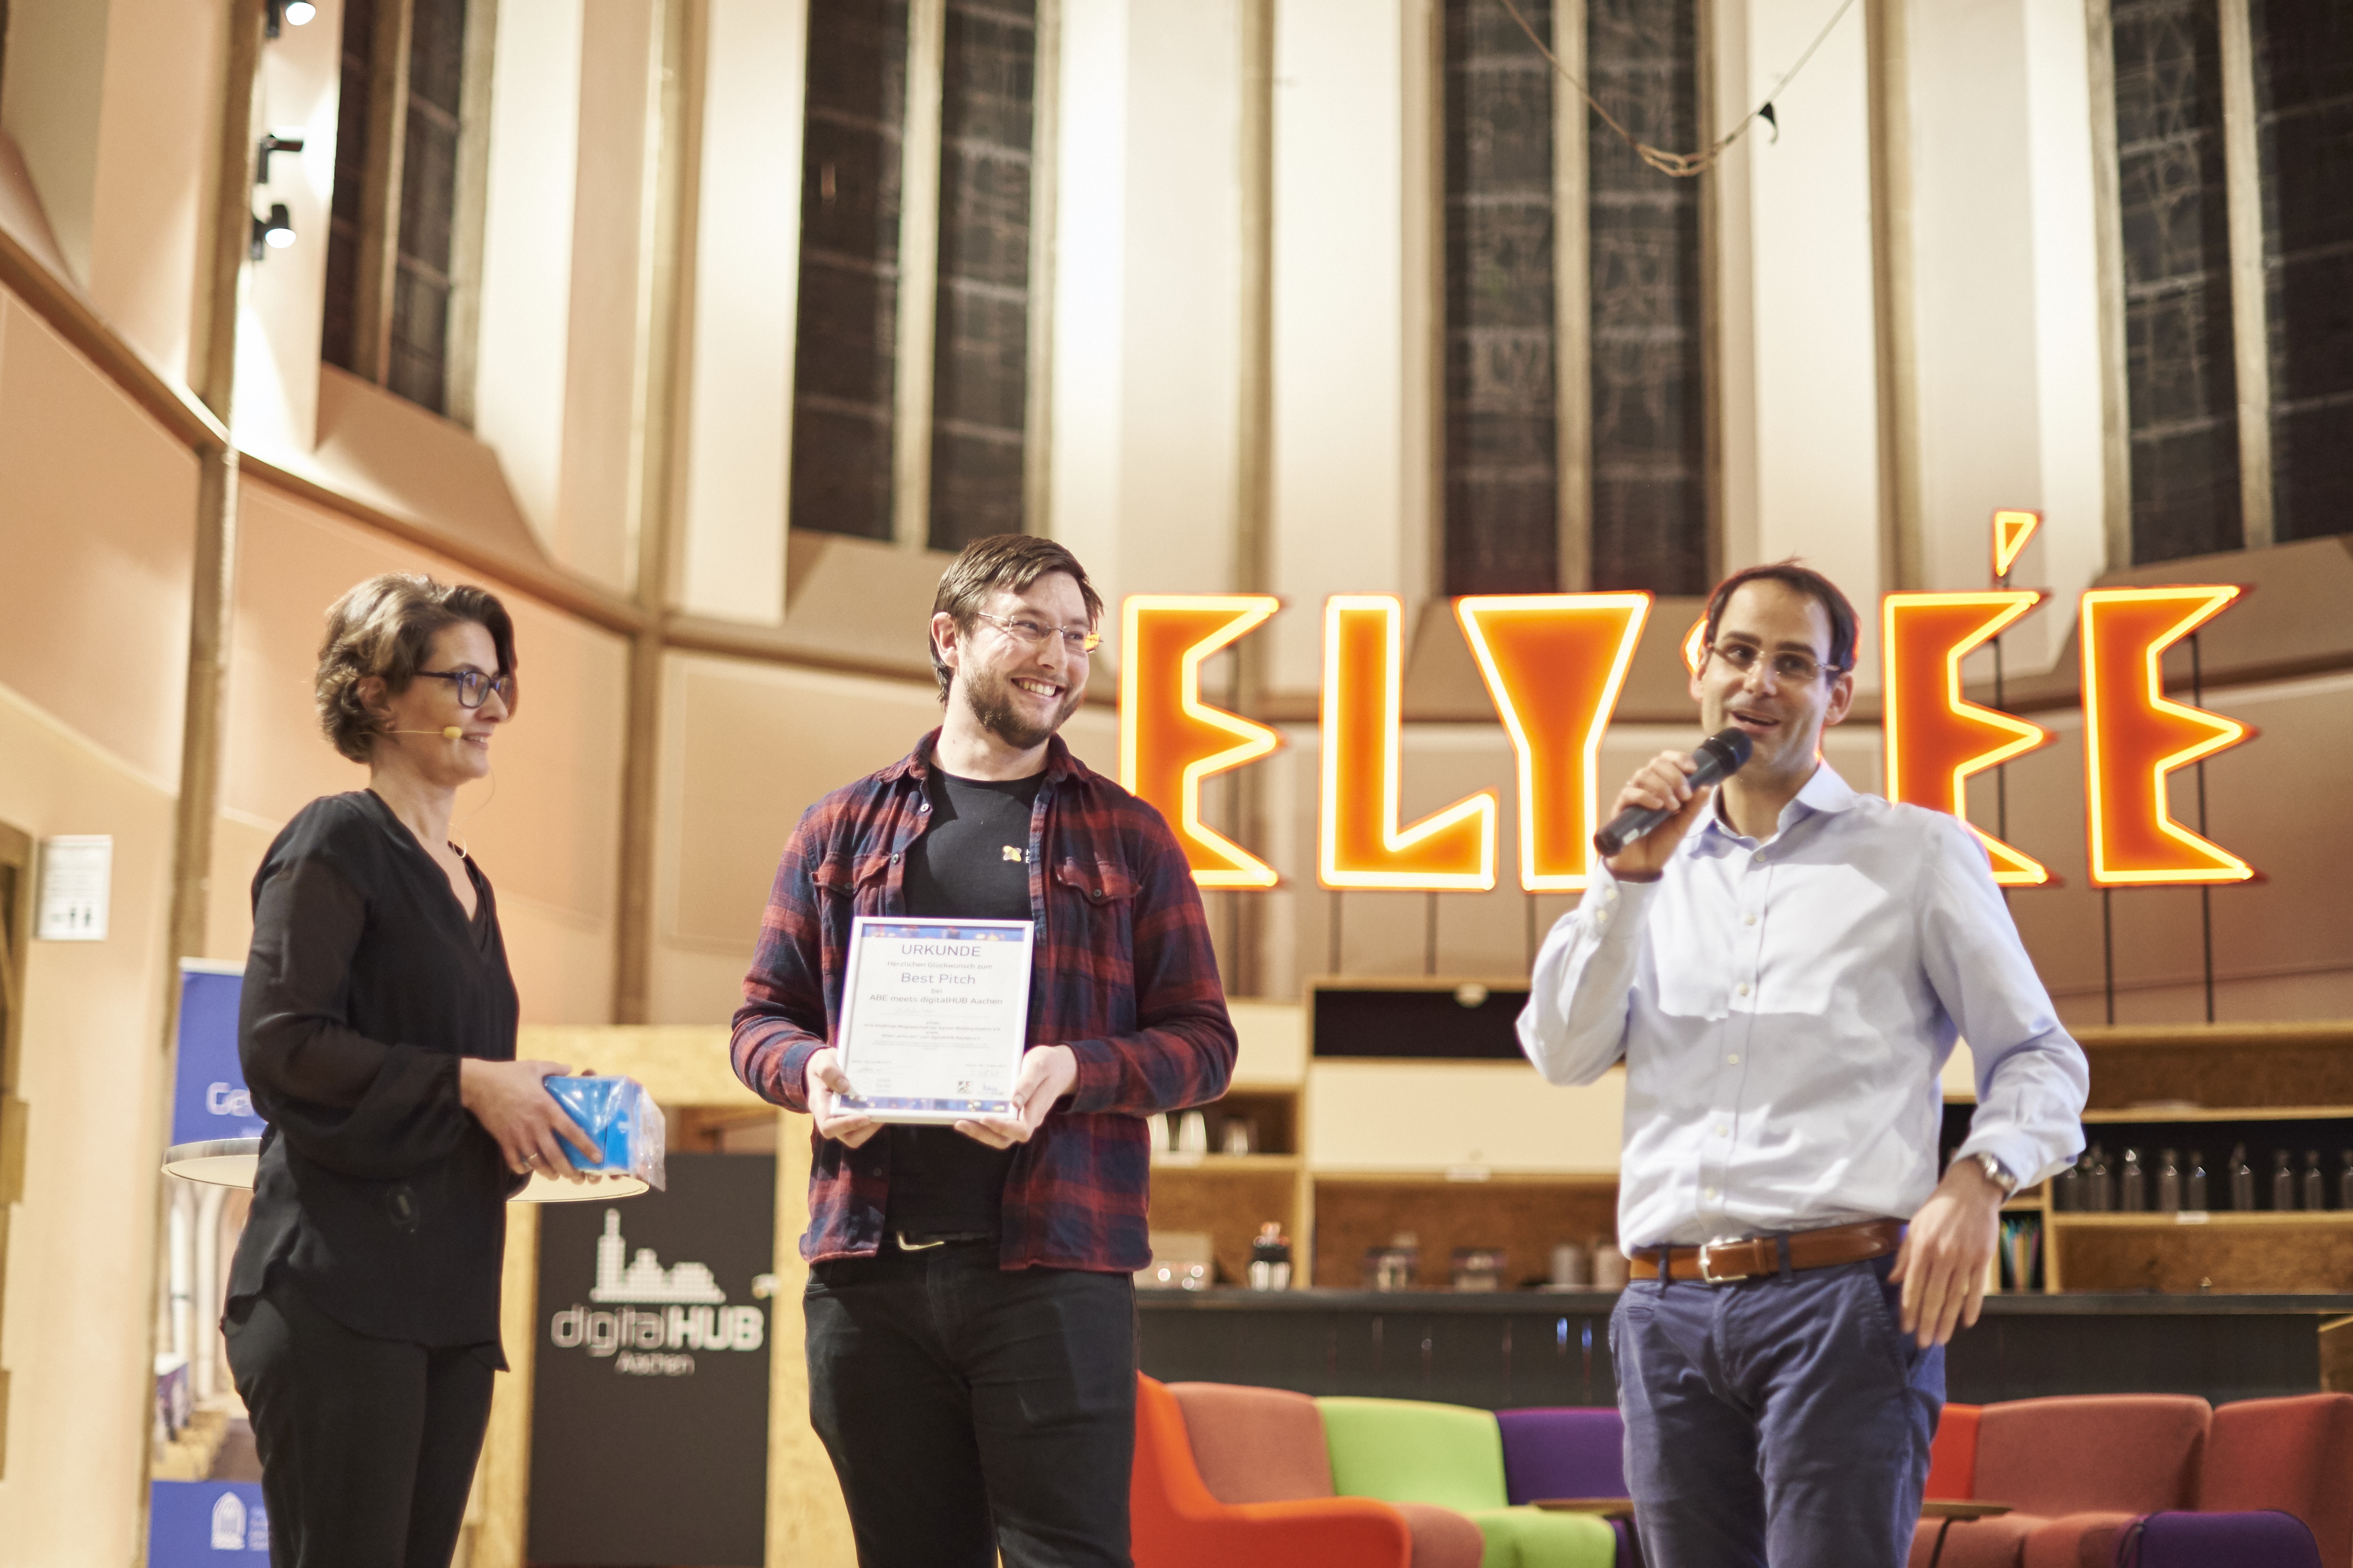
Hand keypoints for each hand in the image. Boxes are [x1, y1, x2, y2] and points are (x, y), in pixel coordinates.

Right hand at [460, 1059, 600, 1179]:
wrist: (478, 1084)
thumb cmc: (508, 1074)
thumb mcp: (535, 1066)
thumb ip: (555, 1069)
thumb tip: (570, 1069)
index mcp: (547, 1108)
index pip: (572, 1132)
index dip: (586, 1147)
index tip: (597, 1158)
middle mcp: (535, 1126)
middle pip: (555, 1155)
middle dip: (568, 1170)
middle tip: (577, 1178)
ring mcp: (518, 1135)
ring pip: (536, 1162)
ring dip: (548, 1173)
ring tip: (555, 1176)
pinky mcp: (503, 1140)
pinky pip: (514, 1161)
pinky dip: (522, 1168)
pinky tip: (528, 1169)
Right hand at [806, 1047, 882, 1147]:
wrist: (826, 1063)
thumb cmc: (822, 1063)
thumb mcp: (822, 1060)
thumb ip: (828, 1071)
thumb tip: (844, 1087)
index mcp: (819, 1105)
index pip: (828, 1126)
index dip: (846, 1126)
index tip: (865, 1117)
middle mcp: (830, 1116)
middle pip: (848, 1136)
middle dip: (867, 1129)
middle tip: (881, 1112)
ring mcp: (843, 1117)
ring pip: (860, 1133)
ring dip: (874, 1124)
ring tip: (886, 1107)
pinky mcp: (854, 1114)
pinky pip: (866, 1124)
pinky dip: (877, 1115)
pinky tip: (886, 1103)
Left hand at [954, 1045, 1077, 1149]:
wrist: (1060, 1066)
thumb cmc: (1050, 1064)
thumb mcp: (1039, 1066)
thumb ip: (1028, 1083)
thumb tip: (1015, 1102)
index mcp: (1037, 1109)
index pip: (1020, 1130)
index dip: (1001, 1128)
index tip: (984, 1117)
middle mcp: (1028, 1119)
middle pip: (1004, 1139)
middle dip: (982, 1134)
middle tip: (960, 1122)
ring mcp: (1021, 1118)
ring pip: (999, 1135)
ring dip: (979, 1131)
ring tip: (959, 1120)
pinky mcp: (1014, 1113)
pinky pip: (997, 1123)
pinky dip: (981, 1122)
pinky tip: (968, 1111)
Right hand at [1602, 750, 1715, 878]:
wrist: (1644, 865)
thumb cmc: (1661, 842)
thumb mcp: (1683, 824)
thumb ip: (1694, 807)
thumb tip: (1708, 786)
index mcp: (1662, 785)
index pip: (1666, 760)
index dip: (1679, 758)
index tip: (1693, 769)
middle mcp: (1646, 786)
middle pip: (1655, 764)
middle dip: (1674, 776)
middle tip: (1685, 796)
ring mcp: (1633, 796)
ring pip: (1642, 774)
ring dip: (1661, 786)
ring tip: (1672, 806)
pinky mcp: (1621, 808)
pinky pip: (1629, 792)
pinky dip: (1645, 796)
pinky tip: (1657, 806)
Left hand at [1889, 1157, 2005, 1346]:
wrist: (1971, 1191)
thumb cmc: (1938, 1210)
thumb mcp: (1914, 1227)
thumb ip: (1904, 1256)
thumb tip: (1893, 1281)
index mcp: (1922, 1248)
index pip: (1913, 1286)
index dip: (1910, 1310)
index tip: (1906, 1328)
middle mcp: (1942, 1255)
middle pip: (1933, 1297)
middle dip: (1927, 1323)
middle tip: (1924, 1344)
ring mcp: (1964, 1258)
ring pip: (1954, 1296)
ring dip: (1947, 1321)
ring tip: (1942, 1339)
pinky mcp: (1983, 1258)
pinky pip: (1977, 1288)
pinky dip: (1972, 1307)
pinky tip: (1967, 1323)